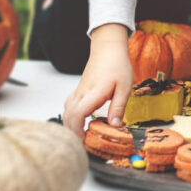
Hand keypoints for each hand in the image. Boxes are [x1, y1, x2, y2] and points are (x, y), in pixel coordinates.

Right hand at [63, 24, 132, 138]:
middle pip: (68, 115)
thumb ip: (118, 107)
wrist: (108, 47)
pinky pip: (69, 103)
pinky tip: (78, 119)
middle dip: (72, 131)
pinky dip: (70, 114)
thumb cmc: (117, 64)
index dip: (77, 130)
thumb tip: (115, 125)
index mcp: (94, 92)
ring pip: (66, 109)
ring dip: (70, 123)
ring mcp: (79, 89)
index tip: (84, 140)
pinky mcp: (80, 87)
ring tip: (80, 134)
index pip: (78, 114)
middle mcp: (83, 92)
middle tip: (82, 143)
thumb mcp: (125, 87)